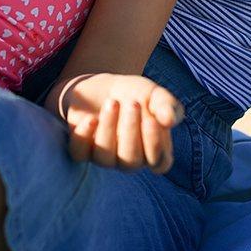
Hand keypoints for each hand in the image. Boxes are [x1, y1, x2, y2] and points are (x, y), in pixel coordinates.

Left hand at [59, 73, 185, 173]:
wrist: (104, 86)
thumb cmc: (135, 94)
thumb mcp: (154, 94)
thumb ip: (167, 105)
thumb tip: (170, 120)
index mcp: (153, 152)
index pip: (159, 163)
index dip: (155, 146)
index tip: (151, 119)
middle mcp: (130, 160)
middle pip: (131, 161)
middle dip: (131, 131)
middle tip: (132, 103)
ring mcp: (105, 158)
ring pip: (105, 158)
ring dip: (109, 129)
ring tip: (112, 102)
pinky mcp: (82, 149)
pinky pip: (80, 154)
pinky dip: (84, 137)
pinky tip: (91, 118)